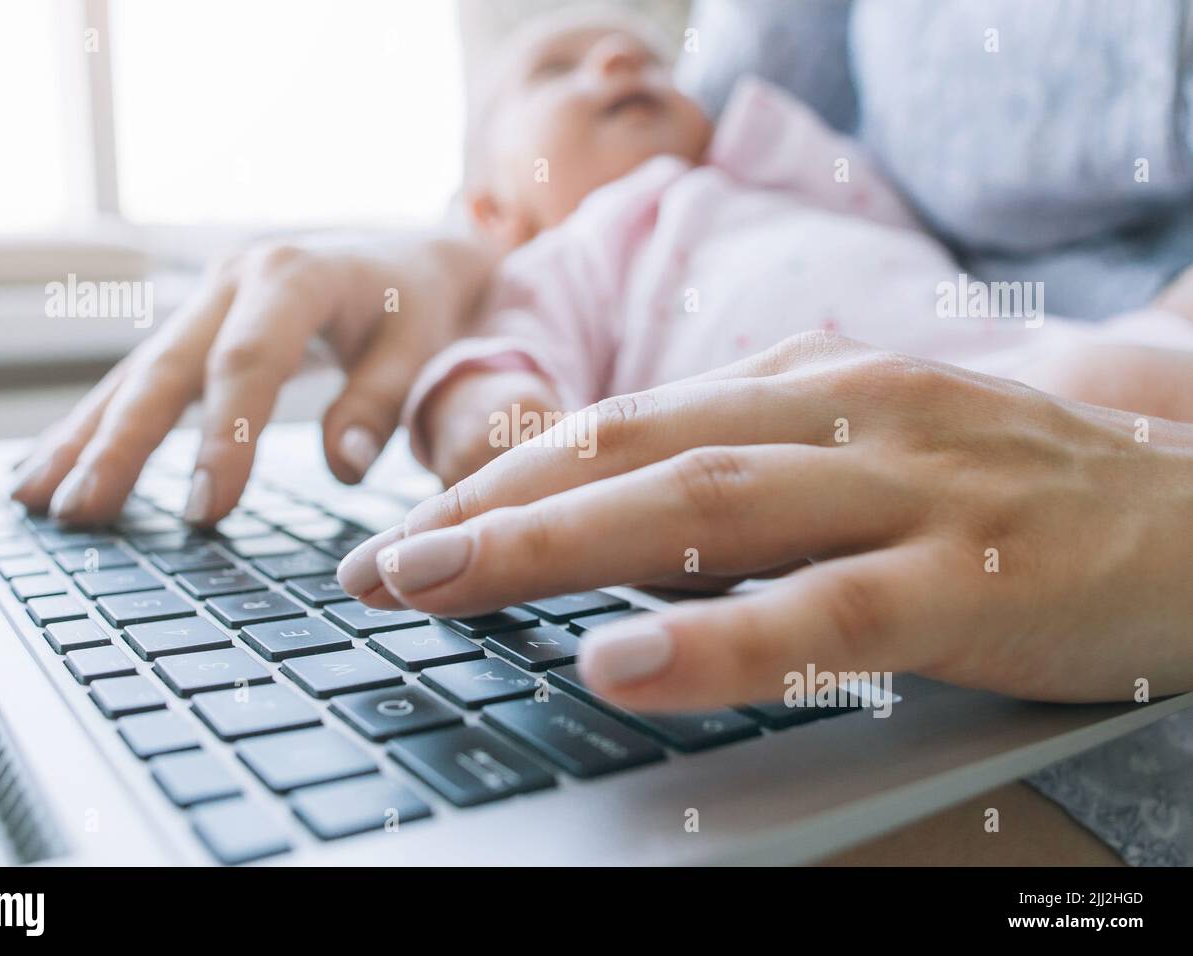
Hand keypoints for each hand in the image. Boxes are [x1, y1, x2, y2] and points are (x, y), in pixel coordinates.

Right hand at [10, 233, 495, 525]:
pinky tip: (52, 465)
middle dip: (122, 443)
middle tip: (84, 511)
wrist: (404, 254)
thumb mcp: (418, 344)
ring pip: (137, 372)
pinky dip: (97, 424)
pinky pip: (139, 377)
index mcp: (294, 278)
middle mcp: (234, 280)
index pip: (249, 363)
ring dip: (87, 437)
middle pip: (169, 367)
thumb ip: (380, 403)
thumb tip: (341, 469)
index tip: (204, 510)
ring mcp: (206, 299)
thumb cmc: (415, 304)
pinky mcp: (196, 323)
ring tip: (37, 498)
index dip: (224, 436)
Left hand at [337, 332, 1192, 709]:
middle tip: (377, 563)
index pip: (620, 420)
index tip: (411, 526)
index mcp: (805, 385)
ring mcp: (904, 488)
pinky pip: (820, 610)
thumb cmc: (1007, 491)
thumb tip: (612, 522)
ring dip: (547, 547)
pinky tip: (618, 660)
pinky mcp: (967, 579)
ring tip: (435, 588)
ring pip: (698, 510)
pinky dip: (711, 637)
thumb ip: (749, 473)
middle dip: (489, 507)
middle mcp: (839, 413)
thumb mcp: (864, 451)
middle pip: (629, 450)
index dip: (503, 473)